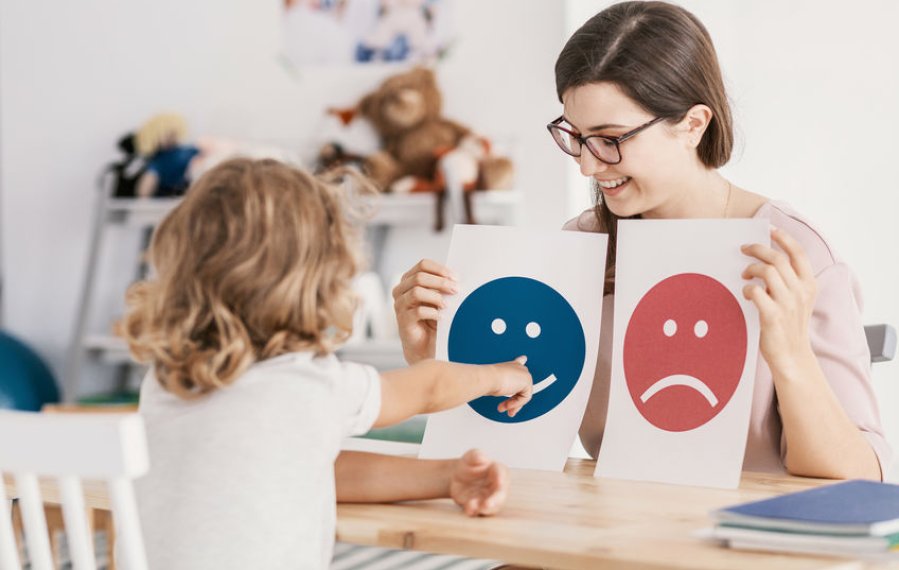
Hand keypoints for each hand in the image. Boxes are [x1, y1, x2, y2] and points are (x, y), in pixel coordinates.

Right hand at [392, 259, 457, 363]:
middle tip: (455, 290)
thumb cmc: (433, 318)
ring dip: (436, 297)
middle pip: (419, 277)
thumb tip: (457, 278)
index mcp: (409, 280)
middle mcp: (401, 290)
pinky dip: (433, 312)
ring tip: (447, 305)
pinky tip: (441, 317)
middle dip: (441, 283)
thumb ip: (443, 286)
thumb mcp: (439, 298)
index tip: (455, 278)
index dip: (440, 269)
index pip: (423, 265)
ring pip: (416, 292)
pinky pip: (418, 311)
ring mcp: (400, 305)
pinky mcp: (402, 320)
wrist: (426, 344)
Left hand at [449, 449, 508, 515]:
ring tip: (475, 508)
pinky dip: (474, 511)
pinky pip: (478, 511)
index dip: (501, 478)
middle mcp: (497, 488)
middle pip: (500, 495)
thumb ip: (476, 456)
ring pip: (491, 507)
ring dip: (485, 509)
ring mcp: (489, 499)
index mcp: (498, 471)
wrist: (457, 477)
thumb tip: (482, 458)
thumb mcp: (470, 457)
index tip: (500, 482)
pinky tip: (469, 509)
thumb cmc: (469, 465)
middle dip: (495, 500)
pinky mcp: (479, 507)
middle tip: (487, 504)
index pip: (502, 474)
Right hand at [491, 356, 532, 416]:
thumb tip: (507, 377)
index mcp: (511, 366)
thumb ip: (503, 384)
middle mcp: (519, 368)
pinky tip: (507, 406)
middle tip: (505, 408)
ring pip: (522, 395)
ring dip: (512, 404)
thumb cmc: (488, 378)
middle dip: (514, 400)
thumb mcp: (495, 381)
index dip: (521, 361)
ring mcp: (525, 375)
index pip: (518, 363)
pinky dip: (515, 404)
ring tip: (503, 408)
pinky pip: (524, 398)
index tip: (523, 358)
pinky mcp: (527, 382)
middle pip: (521, 387)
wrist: (488, 378)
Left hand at [741, 227, 816, 373]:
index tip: (770, 229)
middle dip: (758, 249)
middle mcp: (801, 292)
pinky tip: (746, 294)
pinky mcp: (772, 316)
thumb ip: (789, 281)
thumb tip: (767, 260)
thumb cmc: (790, 326)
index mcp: (809, 285)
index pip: (799, 253)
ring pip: (767, 271)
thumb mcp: (798, 300)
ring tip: (745, 275)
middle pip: (778, 258)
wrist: (792, 357)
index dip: (784, 238)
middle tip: (745, 249)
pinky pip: (755, 292)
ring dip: (751, 269)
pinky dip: (747, 289)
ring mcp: (788, 304)